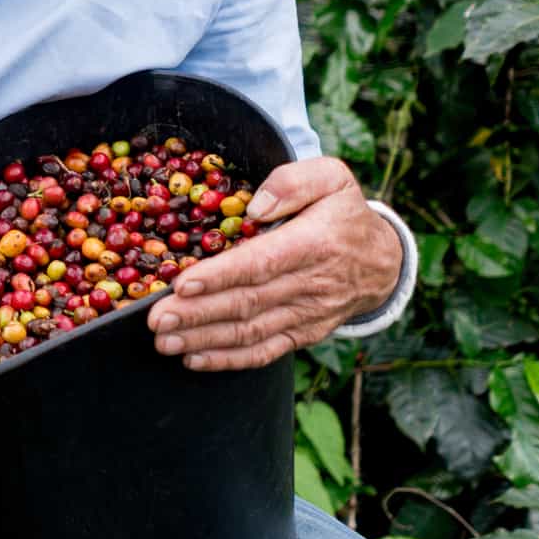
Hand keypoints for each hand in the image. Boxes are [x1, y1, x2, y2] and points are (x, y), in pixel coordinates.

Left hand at [145, 156, 402, 371]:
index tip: (182, 285)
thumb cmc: (344, 213)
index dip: (220, 276)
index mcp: (313, 243)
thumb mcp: (332, 178)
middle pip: (247, 303)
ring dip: (204, 339)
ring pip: (251, 331)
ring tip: (165, 341)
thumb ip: (293, 181)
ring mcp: (307, 314)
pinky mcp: (304, 334)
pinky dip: (229, 360)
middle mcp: (310, 285)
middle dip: (198, 314)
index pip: (261, 263)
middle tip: (156, 320)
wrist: (382, 261)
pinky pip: (265, 351)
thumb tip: (255, 206)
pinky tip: (195, 358)